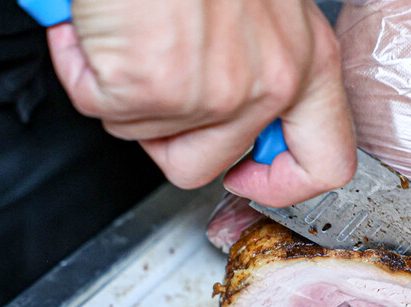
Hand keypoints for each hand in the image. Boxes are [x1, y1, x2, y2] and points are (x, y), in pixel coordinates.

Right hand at [47, 0, 356, 206]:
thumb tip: (233, 116)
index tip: (246, 175)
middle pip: (206, 167)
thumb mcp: (261, 7)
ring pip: (147, 136)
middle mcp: (271, 80)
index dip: (279, 185)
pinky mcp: (155, 86)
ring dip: (122, 92)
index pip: (325, 164)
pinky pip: (102, 106)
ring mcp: (214, 91)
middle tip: (152, 93)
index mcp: (307, 60)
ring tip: (127, 32)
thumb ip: (260, 64)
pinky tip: (98, 28)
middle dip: (164, 139)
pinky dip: (85, 68)